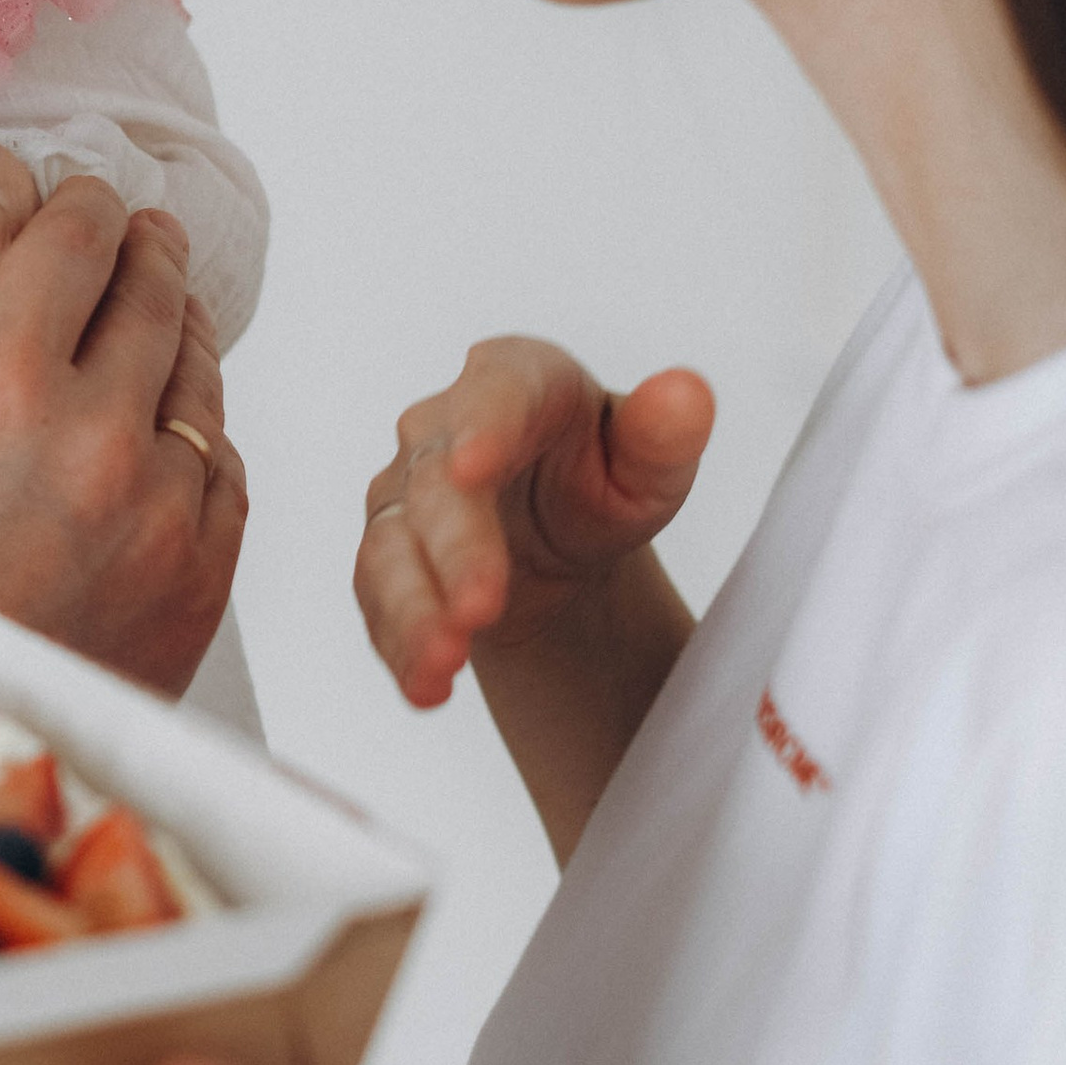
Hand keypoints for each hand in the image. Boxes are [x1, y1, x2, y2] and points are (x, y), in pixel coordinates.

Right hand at [0, 179, 244, 696]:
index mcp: (3, 387)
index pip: (75, 240)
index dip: (84, 206)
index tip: (89, 203)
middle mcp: (97, 437)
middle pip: (153, 293)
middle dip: (144, 250)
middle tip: (144, 235)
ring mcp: (163, 508)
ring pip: (198, 379)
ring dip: (178, 338)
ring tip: (163, 319)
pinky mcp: (204, 570)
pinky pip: (221, 467)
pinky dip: (196, 437)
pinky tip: (170, 427)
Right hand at [356, 338, 713, 710]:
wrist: (558, 539)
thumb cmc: (603, 480)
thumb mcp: (649, 463)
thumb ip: (664, 433)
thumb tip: (686, 394)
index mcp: (513, 379)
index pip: (492, 394)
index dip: (480, 430)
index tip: (471, 468)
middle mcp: (440, 427)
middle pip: (435, 484)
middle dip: (454, 550)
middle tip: (479, 608)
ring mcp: (404, 492)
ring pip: (392, 546)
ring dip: (414, 609)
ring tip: (445, 663)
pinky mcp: (385, 553)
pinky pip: (379, 599)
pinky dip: (400, 644)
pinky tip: (426, 685)